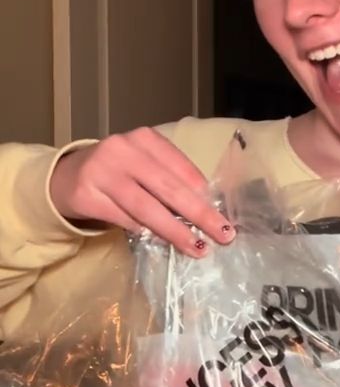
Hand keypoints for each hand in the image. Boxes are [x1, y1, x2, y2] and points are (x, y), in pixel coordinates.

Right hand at [50, 127, 235, 256]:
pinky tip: (162, 242)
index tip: (224, 215)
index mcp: (145, 138)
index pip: (182, 168)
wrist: (68, 176)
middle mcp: (123, 150)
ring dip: (175, 231)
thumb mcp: (145, 164)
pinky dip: (145, 231)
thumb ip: (170, 179)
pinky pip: (124, 219)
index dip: (204, 194)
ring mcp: (102, 171)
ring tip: (197, 247)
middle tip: (222, 235)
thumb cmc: (119, 172)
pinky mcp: (87, 194)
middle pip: (169, 188)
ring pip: (147, 207)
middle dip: (199, 214)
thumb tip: (207, 208)